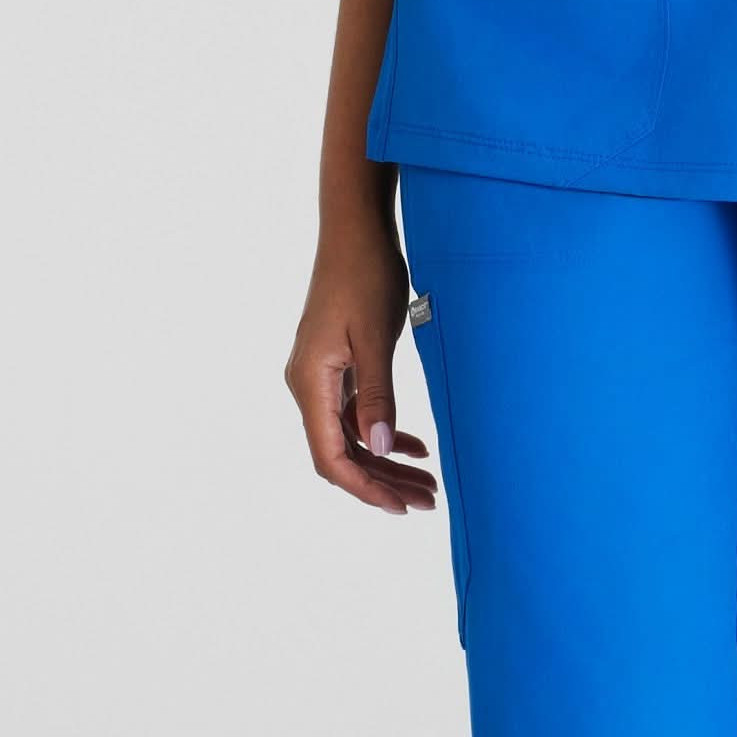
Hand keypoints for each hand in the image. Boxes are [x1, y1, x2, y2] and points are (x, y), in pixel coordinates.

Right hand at [286, 206, 439, 513]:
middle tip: (429, 501)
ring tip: (428, 482)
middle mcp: (307, 385)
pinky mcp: (335, 365)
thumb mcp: (376, 337)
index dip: (366, 488)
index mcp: (310, 383)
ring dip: (387, 461)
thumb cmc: (365, 274)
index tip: (402, 507)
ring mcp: (319, 376)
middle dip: (383, 482)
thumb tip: (381, 448)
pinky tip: (415, 446)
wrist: (354, 230)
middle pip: (341, 454)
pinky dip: (383, 431)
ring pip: (351, 437)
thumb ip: (378, 395)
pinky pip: (355, 413)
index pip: (331, 457)